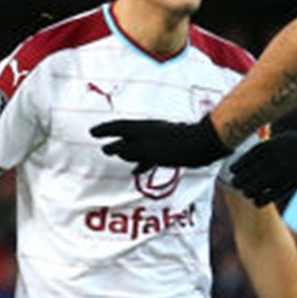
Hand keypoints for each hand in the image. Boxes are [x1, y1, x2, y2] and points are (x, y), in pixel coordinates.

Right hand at [90, 115, 228, 170]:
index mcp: (142, 128)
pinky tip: (138, 170)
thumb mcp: (149, 150)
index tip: (92, 133)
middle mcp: (150, 131)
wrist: (205, 145)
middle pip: (127, 136)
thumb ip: (130, 150)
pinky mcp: (170, 148)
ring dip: (128, 152)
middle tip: (103, 148)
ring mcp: (160, 139)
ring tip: (118, 158)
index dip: (104, 130)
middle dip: (115, 142)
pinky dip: (141, 161)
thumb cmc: (177, 148)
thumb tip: (114, 149)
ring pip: (139, 146)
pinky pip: (150, 154)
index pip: (118, 127)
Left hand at [229, 130, 296, 205]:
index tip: (232, 169)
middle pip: (259, 165)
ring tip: (244, 193)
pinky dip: (267, 195)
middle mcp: (286, 151)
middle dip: (245, 175)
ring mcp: (295, 164)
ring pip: (267, 178)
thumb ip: (282, 146)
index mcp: (283, 140)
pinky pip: (280, 188)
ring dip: (253, 186)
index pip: (257, 151)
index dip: (243, 161)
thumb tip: (265, 151)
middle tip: (234, 184)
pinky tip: (258, 201)